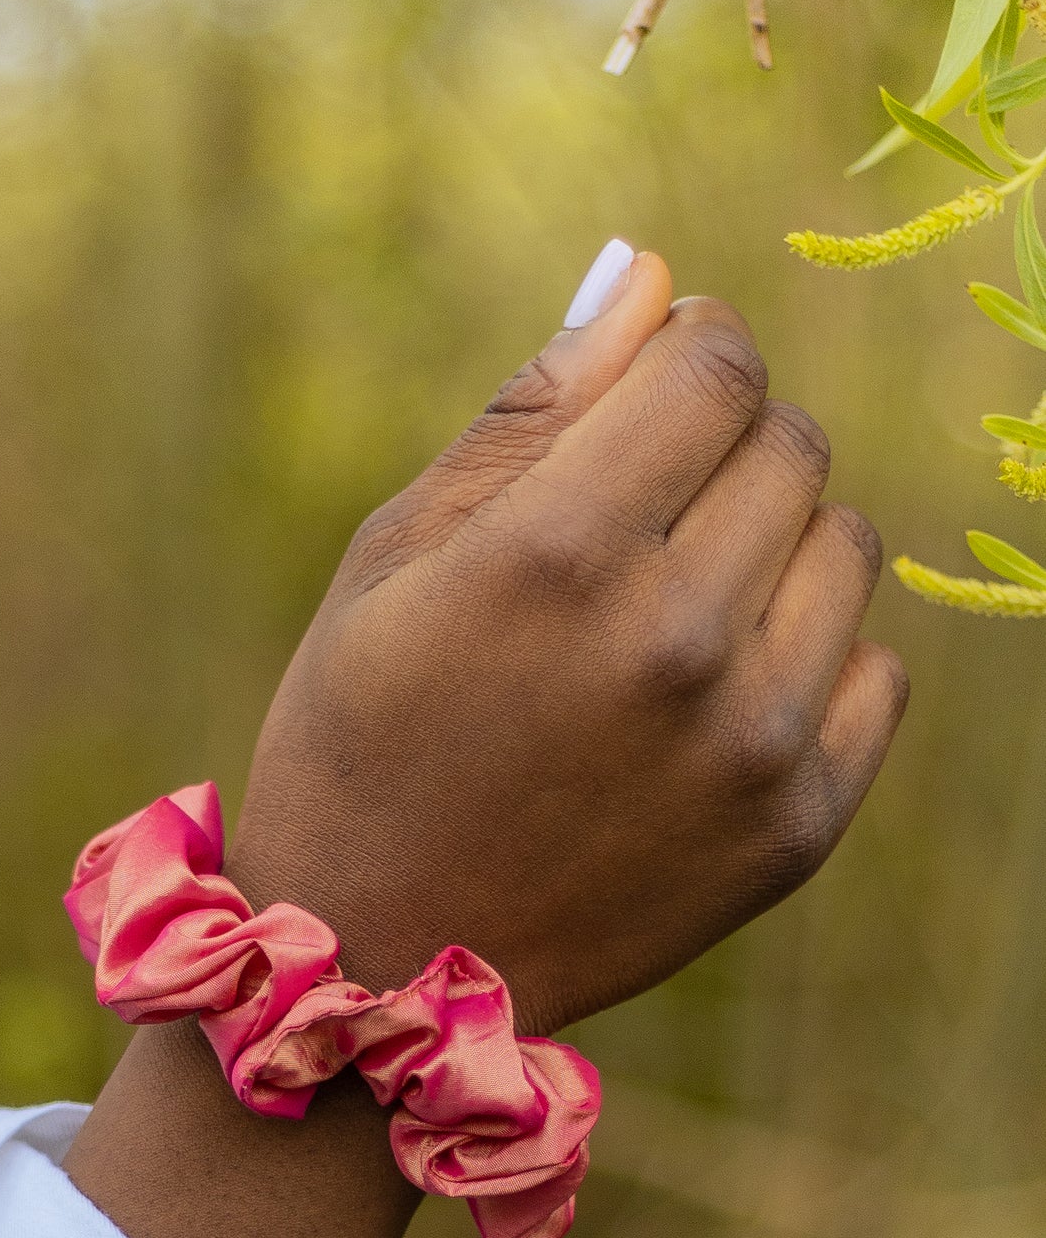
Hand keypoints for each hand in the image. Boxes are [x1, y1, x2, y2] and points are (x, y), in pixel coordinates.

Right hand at [228, 249, 906, 1037]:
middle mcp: (675, 644)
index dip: (689, 347)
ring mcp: (749, 747)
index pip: (717, 365)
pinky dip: (812, 656)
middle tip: (641, 511)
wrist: (379, 963)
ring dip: (776, 543)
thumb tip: (648, 274)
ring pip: (847, 548)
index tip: (656, 381)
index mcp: (558, 555)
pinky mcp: (795, 829)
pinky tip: (717, 690)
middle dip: (727, 442)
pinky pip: (876, 670)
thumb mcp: (396, 557)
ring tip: (676, 604)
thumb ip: (532, 409)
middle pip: (790, 445)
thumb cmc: (361, 736)